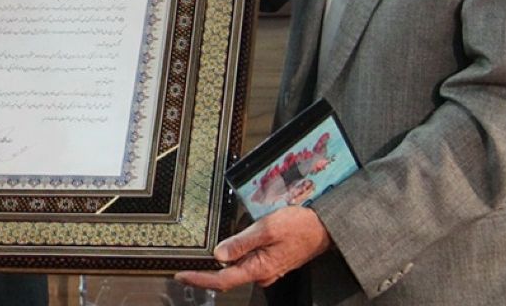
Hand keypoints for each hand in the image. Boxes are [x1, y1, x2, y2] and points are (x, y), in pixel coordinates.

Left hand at [174, 206, 330, 290]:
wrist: (324, 228)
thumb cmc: (299, 226)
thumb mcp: (267, 228)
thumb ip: (241, 241)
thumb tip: (219, 253)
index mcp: (259, 268)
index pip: (222, 279)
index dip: (200, 279)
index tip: (181, 276)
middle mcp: (262, 274)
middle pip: (228, 276)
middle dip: (208, 271)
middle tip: (187, 265)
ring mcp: (267, 270)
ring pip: (238, 268)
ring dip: (223, 262)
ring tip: (208, 252)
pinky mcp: (271, 263)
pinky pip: (248, 262)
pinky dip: (236, 257)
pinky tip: (233, 247)